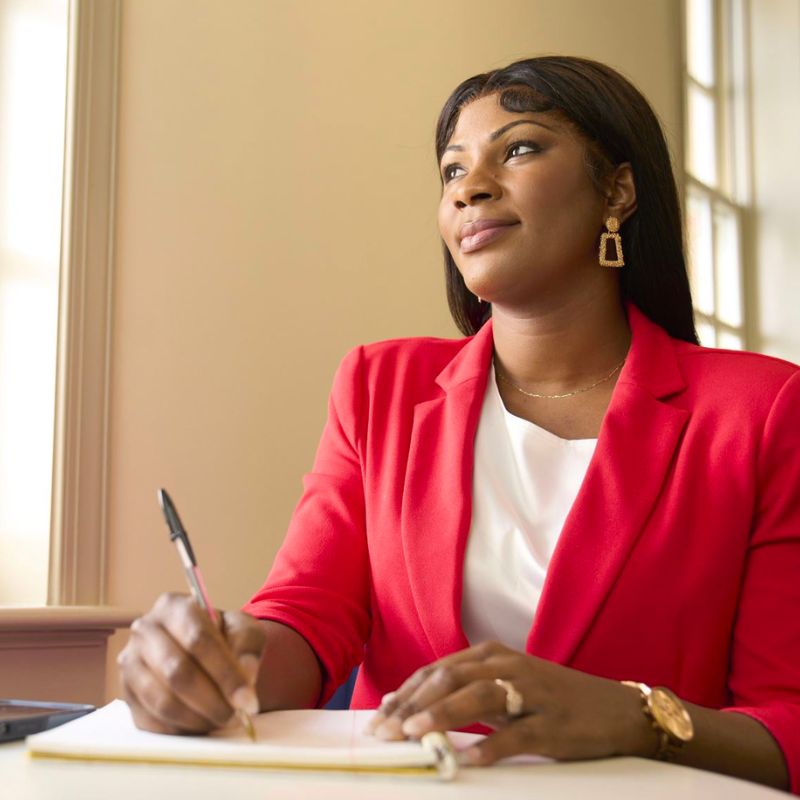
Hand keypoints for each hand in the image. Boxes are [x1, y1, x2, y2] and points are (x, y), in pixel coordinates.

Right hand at [118, 592, 265, 734]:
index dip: (225, 672)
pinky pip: (152, 721)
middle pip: (177, 671)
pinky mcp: (126, 695)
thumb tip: (245, 672)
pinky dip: (181, 729)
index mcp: (174, 606)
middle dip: (211, 700)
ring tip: (221, 720)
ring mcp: (130, 663)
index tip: (247, 699)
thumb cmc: (225, 637)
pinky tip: (202, 724)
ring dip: (197, 718)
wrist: (203, 649)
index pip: (198, 640)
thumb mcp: (244, 630)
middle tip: (235, 715)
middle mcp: (144, 630)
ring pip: (162, 701)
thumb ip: (247, 645)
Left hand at [365, 641, 654, 764]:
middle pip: (450, 679)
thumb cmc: (551, 698)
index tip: (379, 718)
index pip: (437, 670)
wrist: (615, 709)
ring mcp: (532, 692)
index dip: (405, 693)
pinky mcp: (554, 722)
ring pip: (478, 698)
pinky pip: (517, 735)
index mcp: (492, 655)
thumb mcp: (505, 686)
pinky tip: (469, 760)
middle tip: (385, 731)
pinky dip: (490, 747)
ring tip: (415, 734)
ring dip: (442, 716)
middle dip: (413, 705)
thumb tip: (415, 708)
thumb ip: (465, 692)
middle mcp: (508, 665)